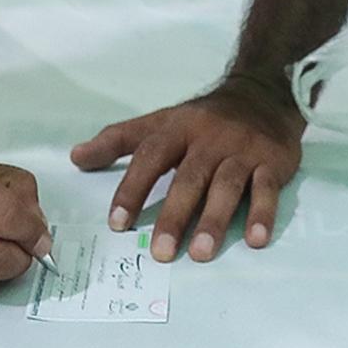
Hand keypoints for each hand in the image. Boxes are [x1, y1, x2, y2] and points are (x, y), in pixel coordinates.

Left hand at [70, 77, 303, 263]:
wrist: (261, 93)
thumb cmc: (201, 118)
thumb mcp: (159, 122)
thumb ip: (118, 140)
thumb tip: (75, 157)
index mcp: (177, 128)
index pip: (150, 156)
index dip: (133, 188)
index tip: (118, 223)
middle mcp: (208, 139)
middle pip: (189, 177)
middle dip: (173, 215)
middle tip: (159, 251)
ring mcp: (241, 150)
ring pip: (227, 185)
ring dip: (214, 220)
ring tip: (200, 253)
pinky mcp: (271, 162)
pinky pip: (267, 188)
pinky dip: (262, 213)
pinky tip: (255, 239)